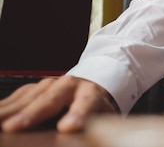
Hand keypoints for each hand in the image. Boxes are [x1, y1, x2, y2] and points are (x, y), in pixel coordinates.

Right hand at [0, 75, 116, 132]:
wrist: (86, 93)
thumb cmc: (94, 114)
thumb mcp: (100, 121)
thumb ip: (92, 127)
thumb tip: (76, 132)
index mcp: (90, 95)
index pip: (86, 104)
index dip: (78, 115)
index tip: (68, 127)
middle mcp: (68, 86)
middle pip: (50, 100)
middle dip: (31, 114)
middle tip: (12, 128)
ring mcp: (47, 85)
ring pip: (27, 98)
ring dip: (8, 112)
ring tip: (0, 125)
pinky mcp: (29, 90)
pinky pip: (13, 100)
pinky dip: (2, 110)